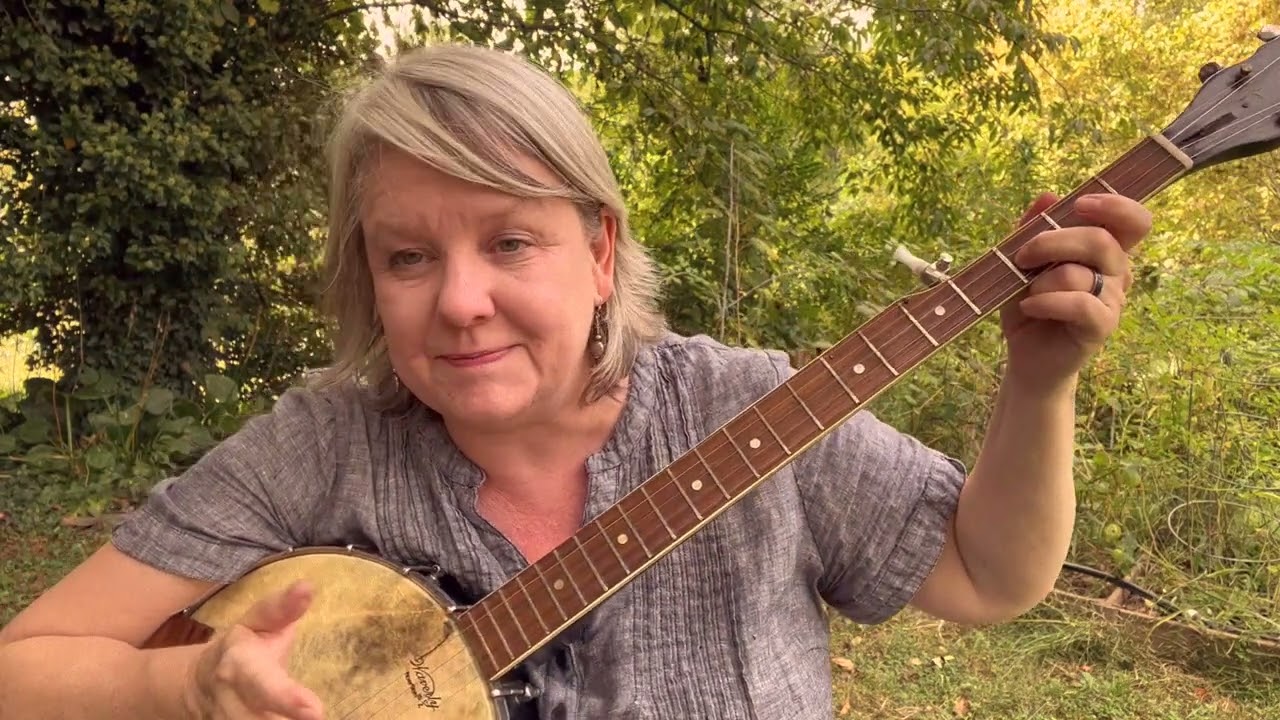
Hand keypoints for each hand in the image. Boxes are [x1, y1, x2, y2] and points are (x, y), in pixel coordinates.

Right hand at [186, 581, 323, 719]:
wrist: (199, 682)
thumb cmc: (243, 646)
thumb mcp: (259, 621)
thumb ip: (283, 608)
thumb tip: (307, 587)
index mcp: (238, 664)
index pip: (262, 682)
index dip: (287, 698)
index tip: (315, 710)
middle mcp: (229, 698)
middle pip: (259, 718)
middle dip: (288, 716)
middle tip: (317, 715)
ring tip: (310, 715)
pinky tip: (292, 718)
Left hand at [999, 191, 1152, 391]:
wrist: (1026, 354)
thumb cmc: (1029, 303)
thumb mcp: (1021, 262)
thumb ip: (1032, 229)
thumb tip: (1047, 196)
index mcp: (1106, 250)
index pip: (1134, 221)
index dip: (1115, 206)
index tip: (1079, 203)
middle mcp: (1117, 272)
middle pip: (1101, 240)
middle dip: (1053, 241)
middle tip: (1022, 255)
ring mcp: (1113, 300)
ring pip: (1081, 274)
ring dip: (1041, 280)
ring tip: (1025, 292)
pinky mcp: (1102, 326)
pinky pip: (1080, 304)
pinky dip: (1046, 302)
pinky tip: (1029, 306)